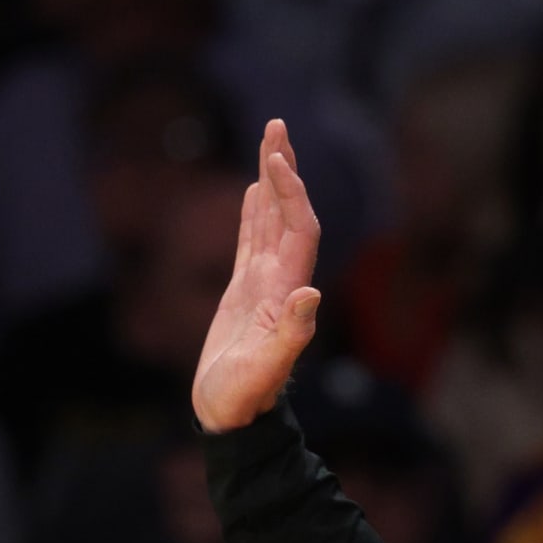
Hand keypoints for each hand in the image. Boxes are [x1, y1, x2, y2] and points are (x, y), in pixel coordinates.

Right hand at [192, 120, 321, 431]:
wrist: (231, 417)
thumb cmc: (243, 397)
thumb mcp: (266, 367)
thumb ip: (292, 334)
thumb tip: (311, 294)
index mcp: (288, 289)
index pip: (299, 228)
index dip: (293, 194)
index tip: (278, 160)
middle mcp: (281, 279)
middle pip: (289, 213)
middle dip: (284, 170)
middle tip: (276, 125)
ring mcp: (263, 283)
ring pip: (271, 220)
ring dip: (271, 182)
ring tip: (269, 141)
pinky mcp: (244, 292)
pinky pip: (251, 241)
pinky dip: (254, 212)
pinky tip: (251, 191)